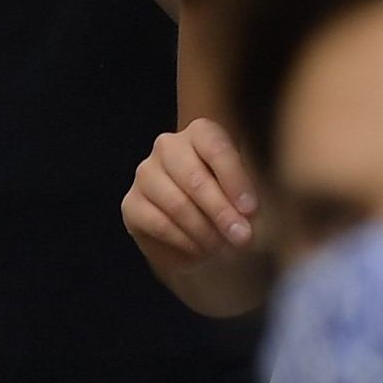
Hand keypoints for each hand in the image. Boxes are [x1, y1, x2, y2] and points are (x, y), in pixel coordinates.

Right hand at [124, 117, 260, 273]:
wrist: (199, 220)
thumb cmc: (228, 195)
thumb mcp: (244, 191)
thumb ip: (244, 199)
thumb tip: (245, 218)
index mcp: (201, 131)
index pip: (218, 150)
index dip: (236, 182)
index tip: (251, 210)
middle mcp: (168, 146)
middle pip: (196, 179)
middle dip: (222, 212)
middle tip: (242, 237)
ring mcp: (145, 174)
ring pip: (177, 204)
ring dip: (204, 231)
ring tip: (224, 248)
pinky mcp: (131, 204)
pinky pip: (159, 224)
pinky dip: (184, 241)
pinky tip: (201, 251)